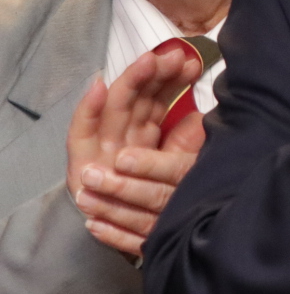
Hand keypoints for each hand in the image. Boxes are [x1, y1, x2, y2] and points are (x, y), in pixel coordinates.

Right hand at [66, 46, 203, 257]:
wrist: (114, 237)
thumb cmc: (147, 199)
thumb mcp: (173, 169)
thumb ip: (185, 143)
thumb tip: (206, 117)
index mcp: (142, 132)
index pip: (158, 99)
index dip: (173, 79)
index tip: (194, 63)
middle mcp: (121, 134)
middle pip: (138, 96)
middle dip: (156, 74)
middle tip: (176, 56)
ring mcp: (99, 144)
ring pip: (114, 106)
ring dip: (130, 82)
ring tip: (147, 61)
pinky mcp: (79, 160)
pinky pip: (82, 130)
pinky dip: (88, 107)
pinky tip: (98, 85)